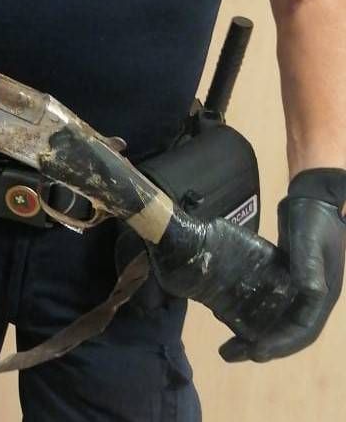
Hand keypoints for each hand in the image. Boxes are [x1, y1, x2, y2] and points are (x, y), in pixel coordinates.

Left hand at [220, 167, 345, 361]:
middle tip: (229, 354)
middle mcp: (311, 298)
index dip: (278, 344)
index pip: (300, 331)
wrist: (314, 196)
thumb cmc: (316, 219)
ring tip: (228, 341)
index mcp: (321, 297)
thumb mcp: (311, 241)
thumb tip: (309, 293)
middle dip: (259, 346)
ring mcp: (297, 287)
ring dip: (254, 331)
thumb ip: (309, 266)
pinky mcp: (284, 274)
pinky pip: (268, 300)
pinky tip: (231, 310)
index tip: (253, 352)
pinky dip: (252, 309)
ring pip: (275, 318)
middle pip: (285, 331)